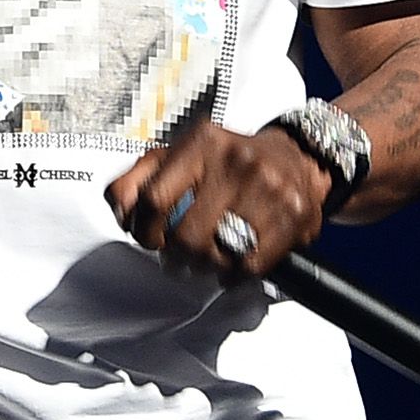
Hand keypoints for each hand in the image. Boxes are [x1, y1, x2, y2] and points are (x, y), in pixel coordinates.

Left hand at [107, 121, 327, 280]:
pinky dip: (232, 276)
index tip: (147, 238)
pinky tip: (229, 269)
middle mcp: (235, 161)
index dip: (143, 229)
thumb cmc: (230, 161)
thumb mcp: (182, 153)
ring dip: (202, 268)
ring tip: (202, 261)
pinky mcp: (292, 216)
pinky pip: (249, 265)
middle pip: (183, 235)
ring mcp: (267, 189)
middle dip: (174, 256)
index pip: (152, 198)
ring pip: (214, 254)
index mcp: (201, 143)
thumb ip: (140, 177)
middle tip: (176, 258)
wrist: (298, 157)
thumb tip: (120, 210)